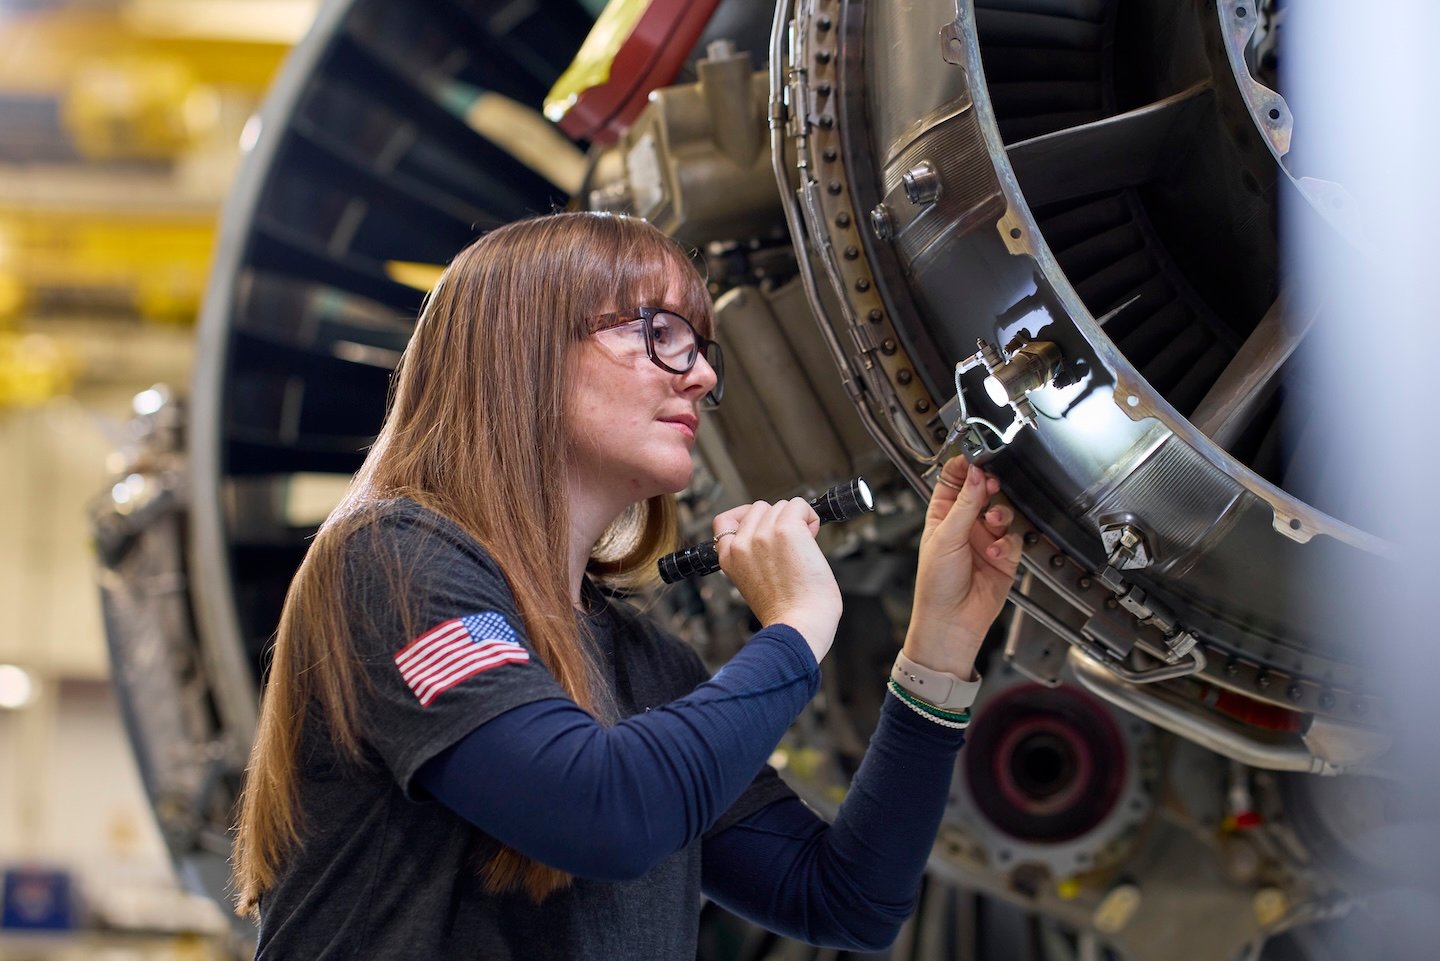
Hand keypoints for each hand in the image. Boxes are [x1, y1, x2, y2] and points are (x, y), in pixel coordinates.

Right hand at [712, 498, 842, 662]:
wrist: (798, 626)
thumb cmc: (786, 612)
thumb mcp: (752, 582)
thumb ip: (752, 556)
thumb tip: (772, 531)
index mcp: (729, 558)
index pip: (723, 521)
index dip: (746, 518)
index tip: (762, 527)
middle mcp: (742, 543)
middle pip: (760, 508)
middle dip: (778, 521)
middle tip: (792, 547)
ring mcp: (763, 534)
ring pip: (782, 505)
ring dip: (797, 520)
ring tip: (803, 548)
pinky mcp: (787, 530)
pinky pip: (800, 505)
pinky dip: (810, 516)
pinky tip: (813, 537)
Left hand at [903, 458, 1021, 679]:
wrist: (951, 622)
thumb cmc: (936, 585)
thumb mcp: (946, 538)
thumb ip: (964, 505)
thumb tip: (974, 474)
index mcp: (943, 516)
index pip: (954, 480)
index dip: (965, 467)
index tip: (976, 456)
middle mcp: (965, 525)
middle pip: (983, 492)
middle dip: (989, 487)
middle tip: (992, 485)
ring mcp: (985, 540)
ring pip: (1003, 512)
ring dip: (1001, 515)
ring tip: (994, 522)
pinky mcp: (1004, 557)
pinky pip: (1014, 539)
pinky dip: (1007, 543)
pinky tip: (996, 553)